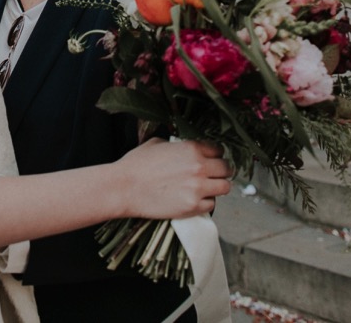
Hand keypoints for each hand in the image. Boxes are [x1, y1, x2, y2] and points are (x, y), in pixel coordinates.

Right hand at [114, 139, 231, 220]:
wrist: (124, 188)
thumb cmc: (136, 165)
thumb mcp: (157, 144)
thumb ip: (176, 145)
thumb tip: (182, 148)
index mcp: (192, 148)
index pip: (218, 150)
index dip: (215, 155)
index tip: (211, 160)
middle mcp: (199, 167)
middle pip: (226, 169)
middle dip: (220, 172)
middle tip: (212, 176)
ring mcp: (198, 188)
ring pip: (224, 187)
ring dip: (217, 188)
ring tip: (206, 189)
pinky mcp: (193, 206)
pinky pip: (211, 205)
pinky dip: (205, 203)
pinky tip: (195, 200)